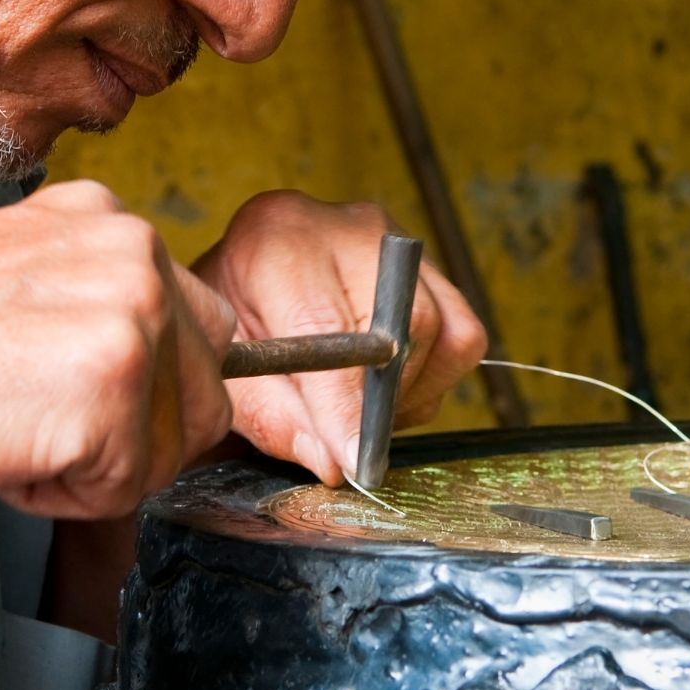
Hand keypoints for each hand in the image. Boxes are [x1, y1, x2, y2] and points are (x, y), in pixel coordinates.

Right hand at [0, 179, 236, 518]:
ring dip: (102, 467)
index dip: (146, 390)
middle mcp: (136, 251)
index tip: (69, 396)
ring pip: (176, 445)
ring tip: (15, 431)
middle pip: (206, 389)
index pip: (195, 327)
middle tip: (43, 425)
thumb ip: (92, 304)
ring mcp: (134, 315)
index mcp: (110, 220)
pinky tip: (3, 451)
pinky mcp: (115, 388)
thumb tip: (145, 370)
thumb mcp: (19, 280)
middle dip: (140, 435)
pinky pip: (125, 488)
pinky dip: (64, 496)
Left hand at [193, 191, 486, 483]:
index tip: (352, 457)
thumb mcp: (228, 368)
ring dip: (408, 393)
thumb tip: (336, 463)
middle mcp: (349, 226)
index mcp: (277, 239)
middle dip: (383, 403)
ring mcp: (397, 240)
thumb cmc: (233, 321)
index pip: (330, 325)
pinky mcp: (429, 266)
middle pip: (406, 324)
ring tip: (357, 405)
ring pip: (446, 335)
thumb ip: (273, 416)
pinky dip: (430, 379)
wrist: (246, 273)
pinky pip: (461, 337)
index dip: (346, 402)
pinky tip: (383, 384)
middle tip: (353, 445)